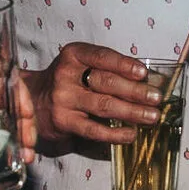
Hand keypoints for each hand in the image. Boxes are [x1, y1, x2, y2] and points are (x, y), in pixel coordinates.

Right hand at [32, 45, 166, 150]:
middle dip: (135, 91)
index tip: (144, 73)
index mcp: (74, 55)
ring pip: (104, 106)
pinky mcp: (63, 122)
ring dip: (132, 112)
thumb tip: (145, 79)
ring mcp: (64, 99)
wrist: (32, 101)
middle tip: (156, 98)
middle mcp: (66, 75)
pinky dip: (115, 134)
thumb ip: (107, 68)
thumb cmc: (67, 81)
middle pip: (107, 82)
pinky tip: (131, 134)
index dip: (125, 65)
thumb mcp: (80, 65)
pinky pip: (94, 130)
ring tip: (152, 116)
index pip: (103, 57)